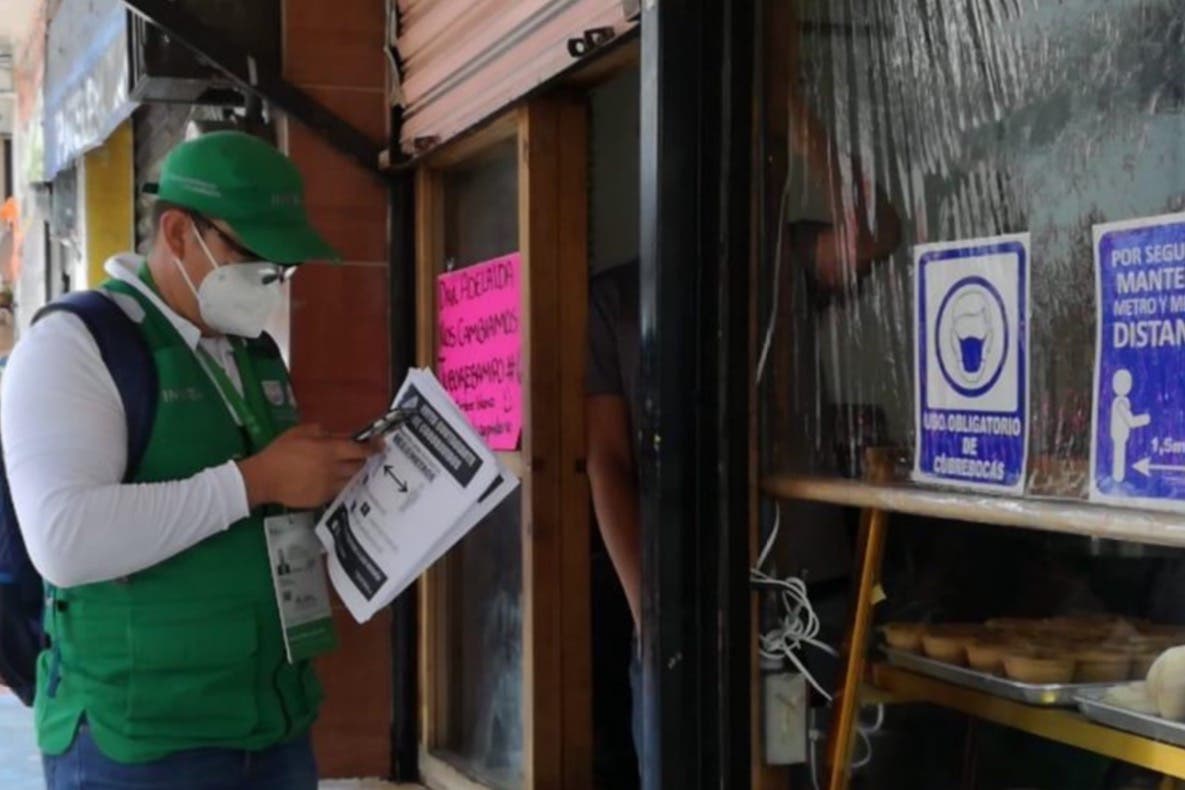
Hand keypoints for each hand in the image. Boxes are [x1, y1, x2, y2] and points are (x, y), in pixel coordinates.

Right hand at [236, 424, 384, 508]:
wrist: (264, 478)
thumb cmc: (280, 451)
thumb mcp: (301, 432)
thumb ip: (324, 432)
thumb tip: (340, 436)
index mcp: (329, 450)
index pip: (360, 449)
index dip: (372, 447)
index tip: (380, 445)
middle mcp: (333, 469)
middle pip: (359, 465)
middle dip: (363, 460)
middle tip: (361, 456)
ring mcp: (329, 486)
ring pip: (351, 480)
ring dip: (353, 473)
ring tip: (349, 469)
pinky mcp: (323, 498)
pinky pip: (339, 491)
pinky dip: (340, 484)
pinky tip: (335, 480)